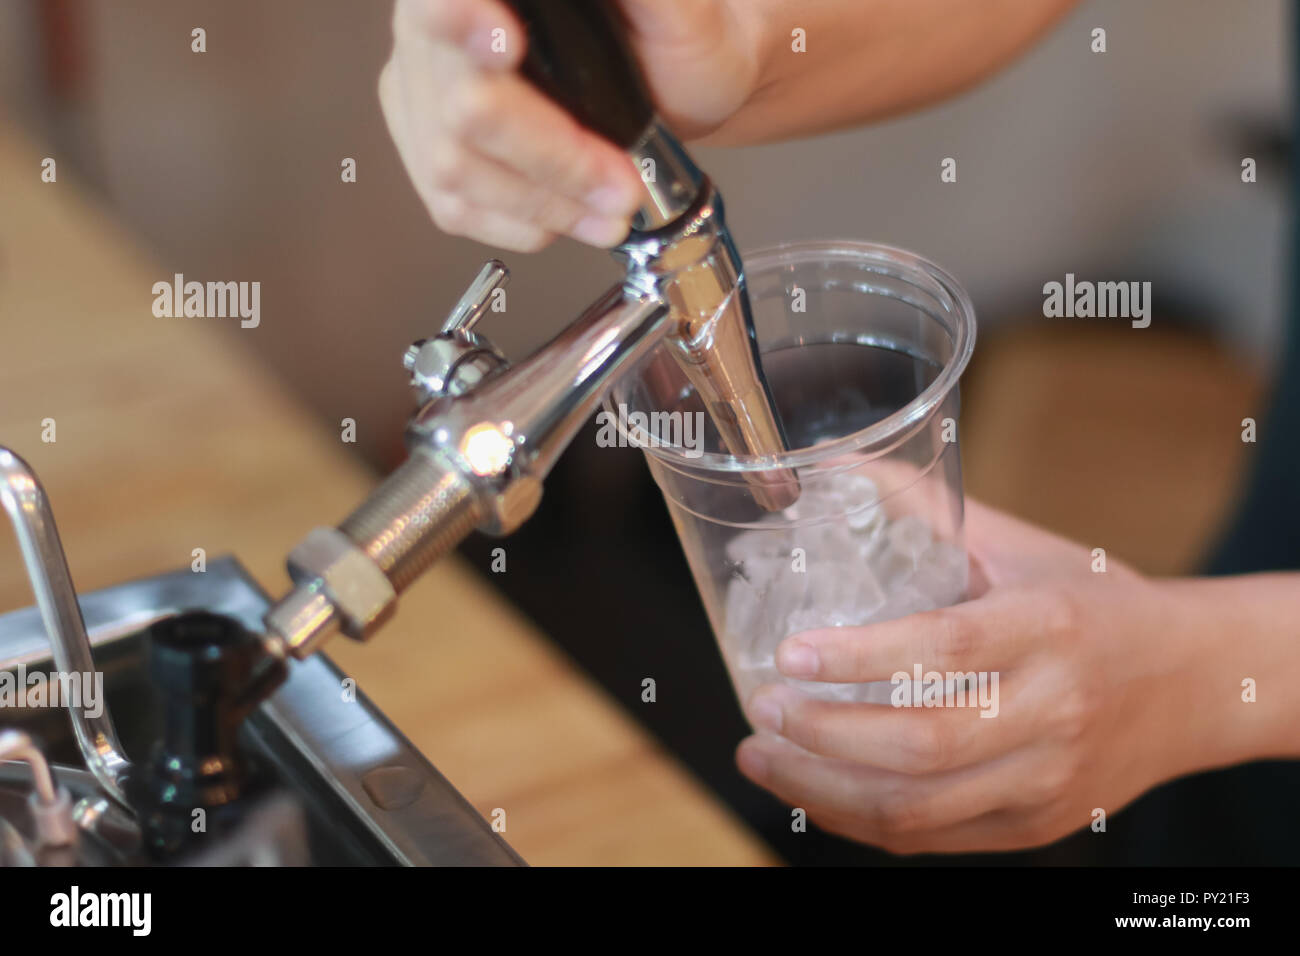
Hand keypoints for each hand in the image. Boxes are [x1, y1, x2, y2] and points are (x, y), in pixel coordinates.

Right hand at [378, 0, 760, 251]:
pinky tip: (567, 216)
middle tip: (620, 184)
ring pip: (456, 166)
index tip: (507, 45)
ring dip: (544, 203)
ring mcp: (430, 93)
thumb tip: (633, 1)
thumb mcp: (681, 8)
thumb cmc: (680, 42)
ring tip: (610, 211)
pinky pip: (454, 205)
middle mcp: (442, 29)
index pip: (444, 3)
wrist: (684, 87)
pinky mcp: (433, 152)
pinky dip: (521, 224)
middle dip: (551, 156)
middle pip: (464, 103)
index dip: (463, 21)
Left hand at [735, 500, 1287, 853]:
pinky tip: (812, 790)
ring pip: (916, 808)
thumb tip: (833, 468)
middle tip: (761, 708)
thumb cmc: (1095, 603)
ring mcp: (1046, 780)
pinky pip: (931, 836)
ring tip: (760, 756)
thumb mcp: (1021, 548)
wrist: (1197, 683)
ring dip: (821, 789)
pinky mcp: (1036, 824)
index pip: (946, 650)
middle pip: (922, 746)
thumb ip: (927, 511)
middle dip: (822, 735)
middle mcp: (1054, 711)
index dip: (859, 658)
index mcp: (1049, 628)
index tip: (789, 654)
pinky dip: (858, 819)